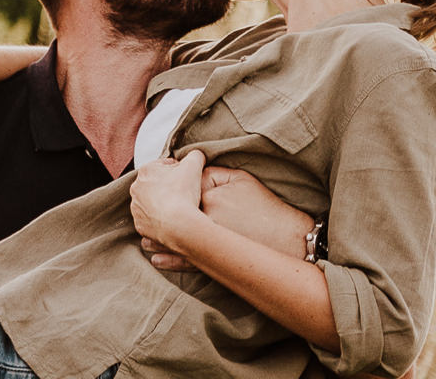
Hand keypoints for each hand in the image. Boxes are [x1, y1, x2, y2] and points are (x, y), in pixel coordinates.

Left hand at [130, 150, 208, 252]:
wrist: (178, 224)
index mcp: (146, 170)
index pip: (165, 166)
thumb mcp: (194, 164)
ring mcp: (136, 208)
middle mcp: (136, 188)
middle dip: (169, 186)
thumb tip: (196, 155)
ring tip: (178, 208)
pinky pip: (150, 220)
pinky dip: (159, 219)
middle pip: (157, 184)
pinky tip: (171, 220)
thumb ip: (195, 155)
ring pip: (152, 202)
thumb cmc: (183, 192)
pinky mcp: (140, 224)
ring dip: (163, 203)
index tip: (187, 178)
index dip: (179, 170)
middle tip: (184, 193)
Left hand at [141, 165, 315, 270]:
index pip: (182, 188)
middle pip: (174, 213)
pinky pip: (183, 259)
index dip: (178, 186)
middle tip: (162, 207)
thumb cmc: (266, 208)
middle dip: (165, 209)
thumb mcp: (242, 180)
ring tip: (148, 236)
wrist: (288, 240)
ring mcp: (205, 243)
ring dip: (159, 235)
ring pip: (172, 238)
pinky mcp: (211, 261)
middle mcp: (202, 220)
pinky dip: (169, 258)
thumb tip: (195, 175)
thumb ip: (214, 174)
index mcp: (207, 196)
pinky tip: (156, 257)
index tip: (176, 184)